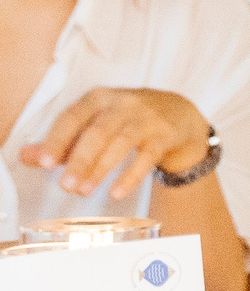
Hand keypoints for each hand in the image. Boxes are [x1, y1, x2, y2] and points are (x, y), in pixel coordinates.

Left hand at [23, 88, 211, 200]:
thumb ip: (63, 141)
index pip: (73, 117)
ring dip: (100, 169)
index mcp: (98, 98)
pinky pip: (147, 157)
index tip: (45, 162)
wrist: (179, 113)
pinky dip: (131, 176)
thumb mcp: (94, 123)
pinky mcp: (165, 135)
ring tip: (84, 191)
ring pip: (121, 144)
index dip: (58, 140)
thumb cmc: (128, 119)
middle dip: (80, 160)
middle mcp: (122, 104)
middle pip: (97, 132)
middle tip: (66, 185)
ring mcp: (146, 119)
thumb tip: (28, 156)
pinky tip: (116, 191)